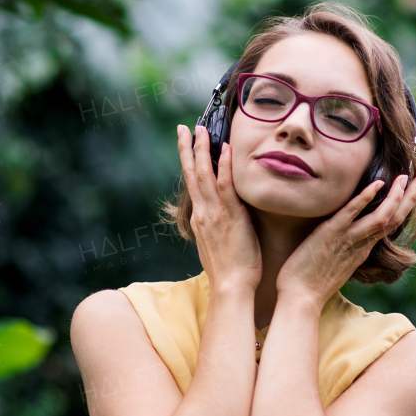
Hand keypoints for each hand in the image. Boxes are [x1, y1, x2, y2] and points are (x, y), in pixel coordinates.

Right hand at [177, 124, 261, 291]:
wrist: (232, 288)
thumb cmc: (231, 271)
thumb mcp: (219, 245)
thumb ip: (218, 228)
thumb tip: (222, 220)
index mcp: (200, 219)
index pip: (193, 185)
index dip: (189, 163)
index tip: (188, 144)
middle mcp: (203, 213)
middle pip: (191, 174)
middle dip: (187, 149)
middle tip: (183, 127)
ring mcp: (214, 214)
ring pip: (203, 175)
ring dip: (201, 150)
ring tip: (199, 129)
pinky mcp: (230, 217)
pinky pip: (225, 187)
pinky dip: (224, 166)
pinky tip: (225, 149)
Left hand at [276, 173, 415, 307]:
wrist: (300, 300)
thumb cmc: (311, 286)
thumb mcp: (334, 266)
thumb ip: (343, 252)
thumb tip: (342, 244)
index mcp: (362, 250)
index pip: (389, 225)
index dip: (402, 208)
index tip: (411, 192)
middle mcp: (360, 245)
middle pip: (393, 220)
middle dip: (410, 198)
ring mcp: (347, 239)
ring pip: (380, 217)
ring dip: (395, 196)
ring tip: (406, 177)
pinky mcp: (330, 234)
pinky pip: (351, 214)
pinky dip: (365, 198)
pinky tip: (377, 183)